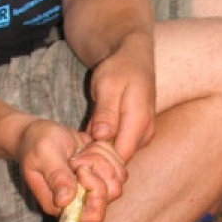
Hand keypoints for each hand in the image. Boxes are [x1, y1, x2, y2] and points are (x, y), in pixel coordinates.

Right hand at [17, 120, 126, 221]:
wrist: (40, 134)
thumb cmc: (36, 144)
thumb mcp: (43, 155)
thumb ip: (56, 177)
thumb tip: (64, 202)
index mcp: (61, 206)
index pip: (93, 214)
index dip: (94, 189)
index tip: (79, 168)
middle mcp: (79, 203)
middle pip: (111, 195)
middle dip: (99, 168)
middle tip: (77, 157)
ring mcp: (93, 190)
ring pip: (118, 180)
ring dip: (103, 158)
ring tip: (81, 151)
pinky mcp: (102, 176)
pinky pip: (121, 167)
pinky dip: (108, 152)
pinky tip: (89, 147)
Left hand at [85, 39, 156, 161]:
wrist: (134, 60)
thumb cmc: (119, 69)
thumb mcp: (107, 86)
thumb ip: (105, 113)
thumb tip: (101, 137)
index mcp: (138, 122)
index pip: (121, 157)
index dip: (100, 161)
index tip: (79, 157)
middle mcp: (145, 133)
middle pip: (120, 160)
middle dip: (98, 158)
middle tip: (77, 148)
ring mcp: (143, 136)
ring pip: (119, 155)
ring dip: (100, 151)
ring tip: (84, 139)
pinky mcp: (138, 135)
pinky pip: (120, 146)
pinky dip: (104, 144)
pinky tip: (92, 134)